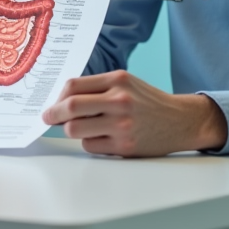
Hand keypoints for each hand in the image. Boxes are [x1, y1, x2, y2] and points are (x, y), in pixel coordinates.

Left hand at [41, 70, 226, 156]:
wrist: (180, 121)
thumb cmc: (147, 101)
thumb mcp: (125, 84)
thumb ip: (96, 88)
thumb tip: (60, 101)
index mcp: (117, 80)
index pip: (73, 86)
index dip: (57, 97)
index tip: (51, 104)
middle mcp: (119, 101)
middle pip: (70, 107)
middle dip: (52, 114)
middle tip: (47, 118)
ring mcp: (122, 125)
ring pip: (76, 130)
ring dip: (72, 130)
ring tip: (82, 128)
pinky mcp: (124, 147)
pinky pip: (90, 146)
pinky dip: (90, 142)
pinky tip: (102, 137)